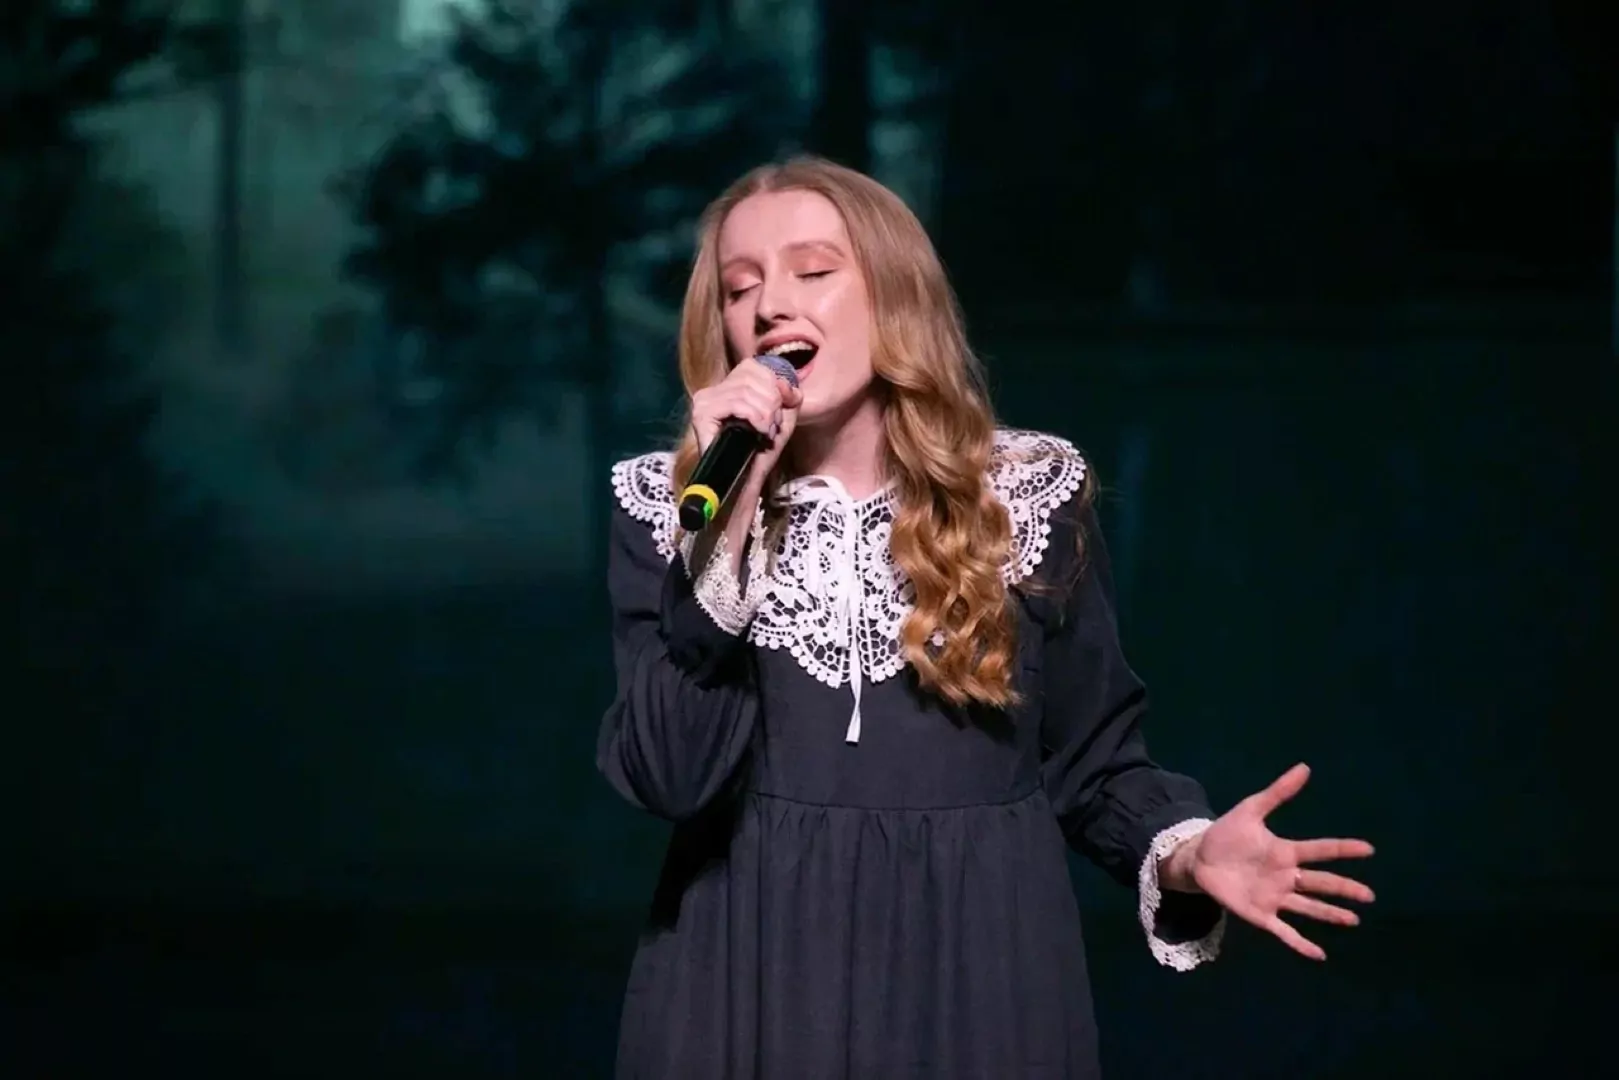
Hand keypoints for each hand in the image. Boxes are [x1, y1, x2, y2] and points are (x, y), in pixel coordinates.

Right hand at [689, 357, 803, 489]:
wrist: (746, 482)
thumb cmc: (762, 451)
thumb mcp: (783, 416)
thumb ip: (788, 394)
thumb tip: (785, 384)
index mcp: (729, 386)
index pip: (754, 366)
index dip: (774, 385)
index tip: (779, 411)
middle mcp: (713, 390)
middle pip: (752, 375)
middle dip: (772, 402)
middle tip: (771, 427)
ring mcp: (705, 401)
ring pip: (746, 390)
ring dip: (765, 413)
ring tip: (765, 432)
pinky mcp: (702, 415)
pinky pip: (737, 403)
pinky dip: (754, 417)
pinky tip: (758, 432)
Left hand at [1178, 763, 1374, 960]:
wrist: (1198, 858)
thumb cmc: (1227, 835)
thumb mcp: (1250, 811)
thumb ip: (1277, 793)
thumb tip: (1304, 767)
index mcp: (1285, 852)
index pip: (1320, 850)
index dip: (1342, 849)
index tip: (1368, 849)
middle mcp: (1286, 877)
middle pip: (1320, 883)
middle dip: (1344, 889)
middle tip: (1369, 895)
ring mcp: (1275, 898)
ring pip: (1309, 908)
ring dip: (1330, 914)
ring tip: (1354, 920)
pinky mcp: (1260, 915)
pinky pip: (1284, 932)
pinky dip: (1301, 944)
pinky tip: (1320, 954)